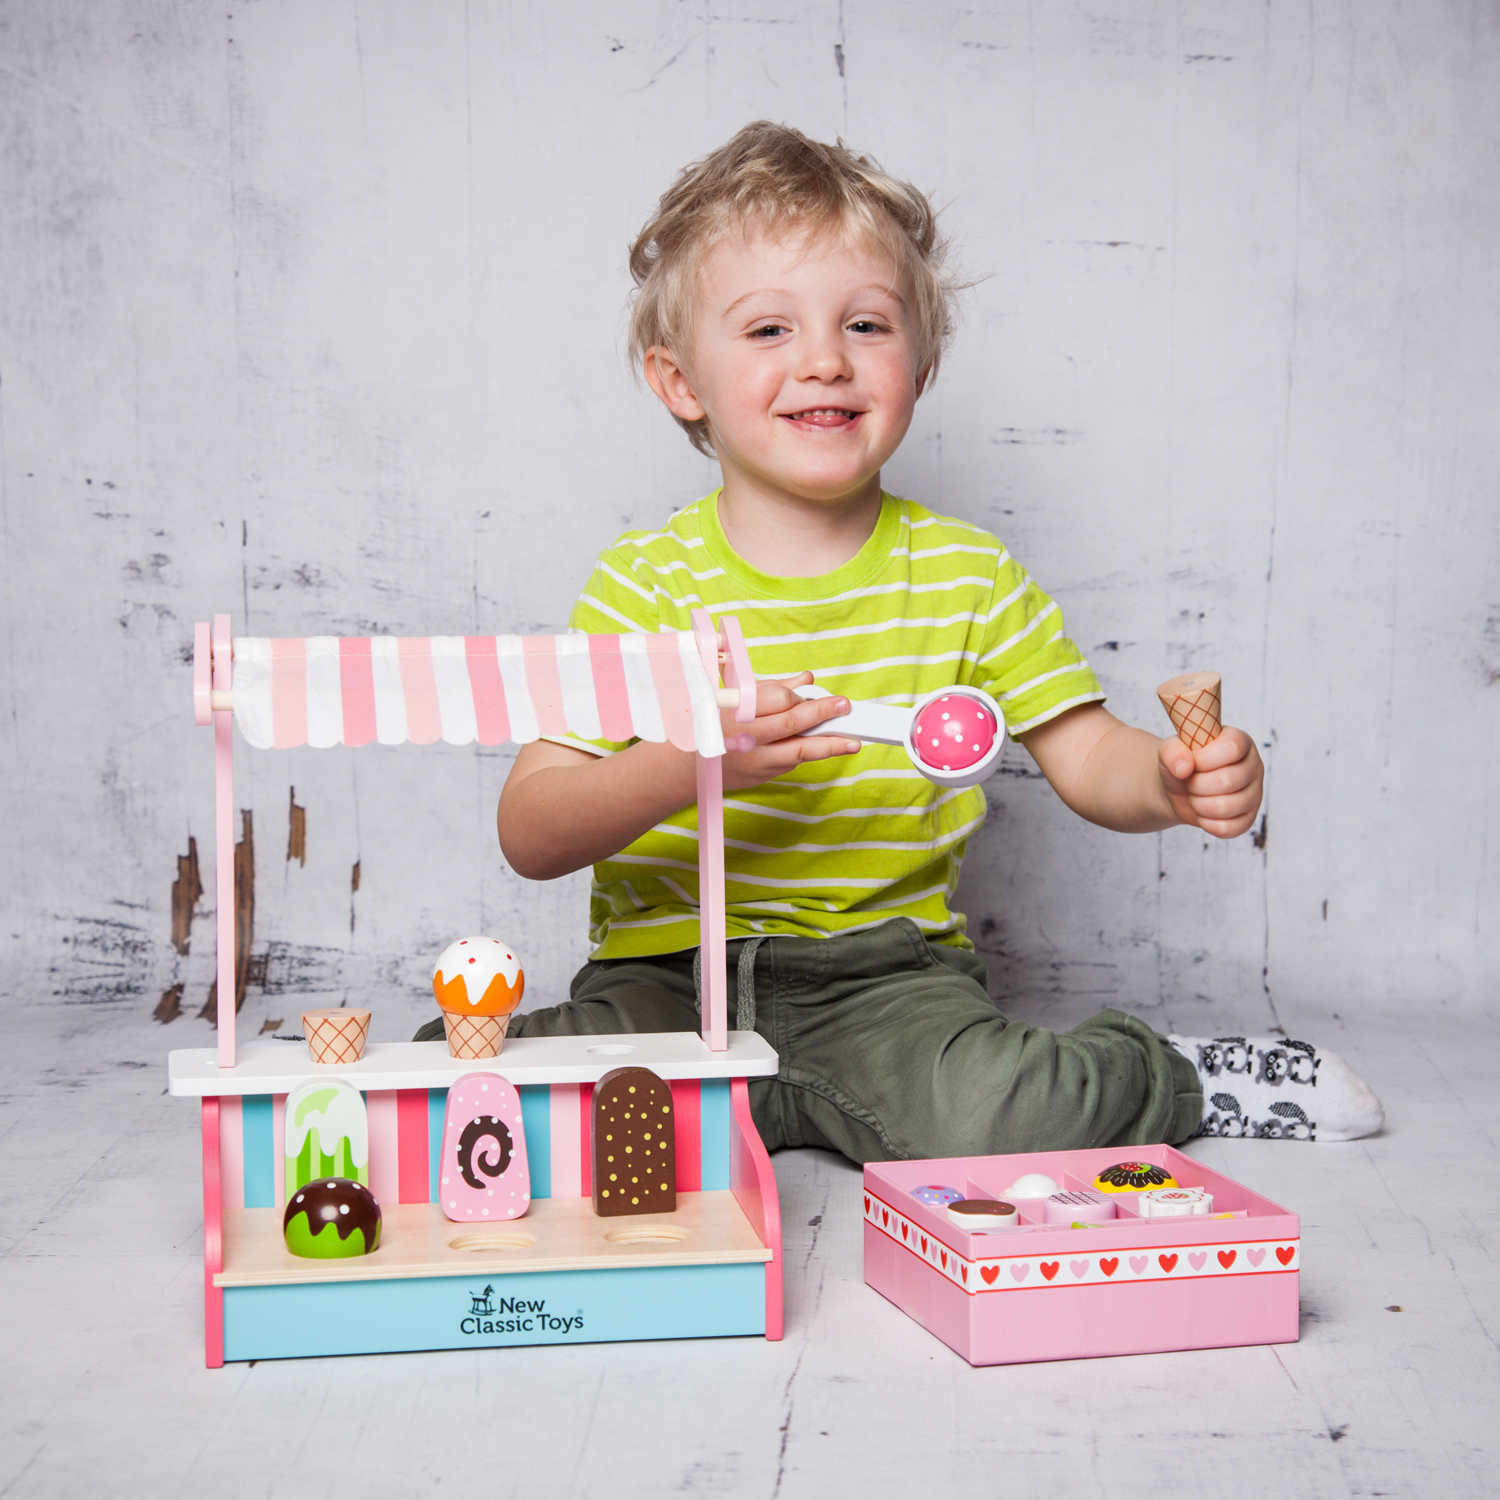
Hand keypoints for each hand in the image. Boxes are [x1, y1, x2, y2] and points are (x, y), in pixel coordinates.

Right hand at [720, 672, 862, 789]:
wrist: (690, 765)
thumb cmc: (715, 722)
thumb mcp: (737, 698)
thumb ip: (774, 688)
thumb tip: (807, 680)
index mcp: (738, 710)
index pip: (778, 700)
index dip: (800, 697)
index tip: (815, 694)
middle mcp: (747, 737)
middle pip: (791, 723)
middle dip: (822, 714)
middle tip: (845, 706)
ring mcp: (756, 760)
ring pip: (799, 751)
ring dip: (829, 746)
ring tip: (854, 742)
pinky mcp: (763, 776)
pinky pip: (791, 762)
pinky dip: (809, 752)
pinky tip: (829, 746)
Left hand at [1158, 727, 1263, 837]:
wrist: (1179, 789)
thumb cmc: (1181, 764)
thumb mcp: (1169, 751)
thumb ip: (1171, 751)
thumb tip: (1184, 767)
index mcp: (1240, 741)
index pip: (1231, 748)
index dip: (1204, 759)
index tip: (1190, 764)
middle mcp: (1253, 766)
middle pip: (1227, 781)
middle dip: (1196, 785)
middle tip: (1190, 782)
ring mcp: (1255, 793)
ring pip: (1226, 807)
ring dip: (1198, 805)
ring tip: (1195, 796)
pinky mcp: (1249, 818)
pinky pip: (1229, 828)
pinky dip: (1206, 823)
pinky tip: (1202, 813)